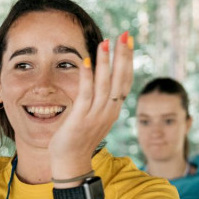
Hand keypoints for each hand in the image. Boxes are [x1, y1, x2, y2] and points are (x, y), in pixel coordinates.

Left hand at [48, 32, 134, 178]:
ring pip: (105, 84)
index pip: (125, 81)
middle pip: (121, 79)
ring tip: (105, 42)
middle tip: (125, 35)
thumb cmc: (79, 139)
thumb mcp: (94, 117)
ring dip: (106, 62)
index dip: (127, 61)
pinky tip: (84, 60)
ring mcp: (96, 115)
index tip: (127, 42)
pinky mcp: (81, 118)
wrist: (71, 163)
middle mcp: (109, 111)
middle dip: (123, 56)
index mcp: (113, 110)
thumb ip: (99, 101)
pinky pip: (86, 94)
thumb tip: (98, 82)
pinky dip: (86, 76)